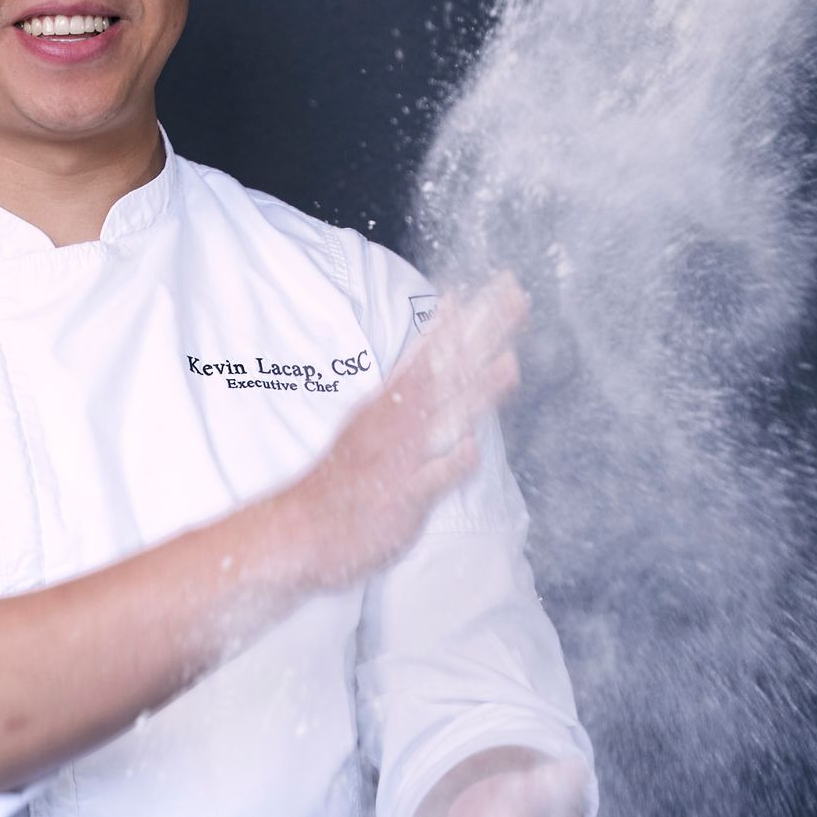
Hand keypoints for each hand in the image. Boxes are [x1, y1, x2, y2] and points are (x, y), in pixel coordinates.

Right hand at [291, 270, 529, 591]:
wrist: (300, 531)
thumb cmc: (343, 481)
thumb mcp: (372, 422)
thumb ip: (410, 383)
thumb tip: (442, 343)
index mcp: (390, 404)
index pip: (436, 350)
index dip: (469, 318)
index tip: (501, 285)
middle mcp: (397, 424)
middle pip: (447, 369)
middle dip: (483, 334)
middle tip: (516, 296)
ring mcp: (401, 459)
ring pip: (445, 419)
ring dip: (476, 392)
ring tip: (509, 365)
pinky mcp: (402, 498)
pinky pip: (432, 479)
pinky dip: (452, 464)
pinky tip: (472, 448)